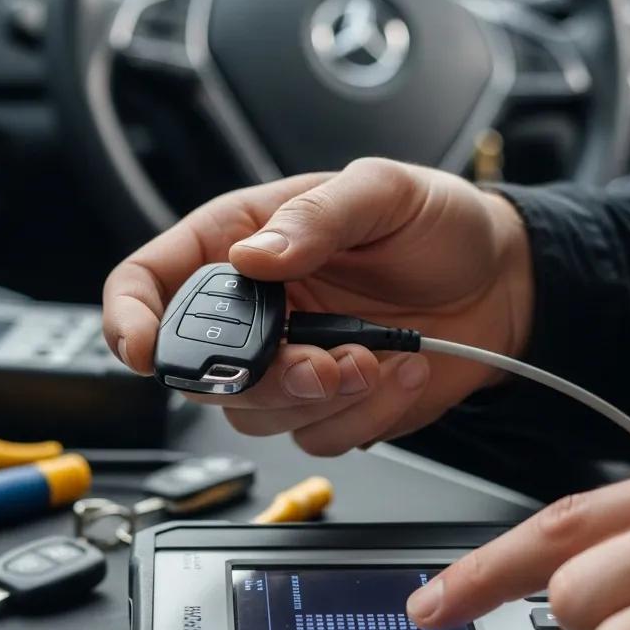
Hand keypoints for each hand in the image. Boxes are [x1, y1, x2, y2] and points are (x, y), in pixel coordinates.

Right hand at [103, 158, 531, 454]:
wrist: (500, 283)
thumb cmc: (437, 225)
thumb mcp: (383, 192)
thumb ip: (317, 216)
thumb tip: (252, 256)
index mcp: (240, 244)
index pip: (149, 282)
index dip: (129, 319)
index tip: (145, 352)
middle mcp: (255, 312)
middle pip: (199, 373)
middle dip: (261, 379)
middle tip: (322, 362)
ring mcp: (289, 363)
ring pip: (256, 417)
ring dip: (320, 399)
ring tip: (377, 356)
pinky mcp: (329, 405)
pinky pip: (318, 437)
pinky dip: (364, 416)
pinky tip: (402, 369)